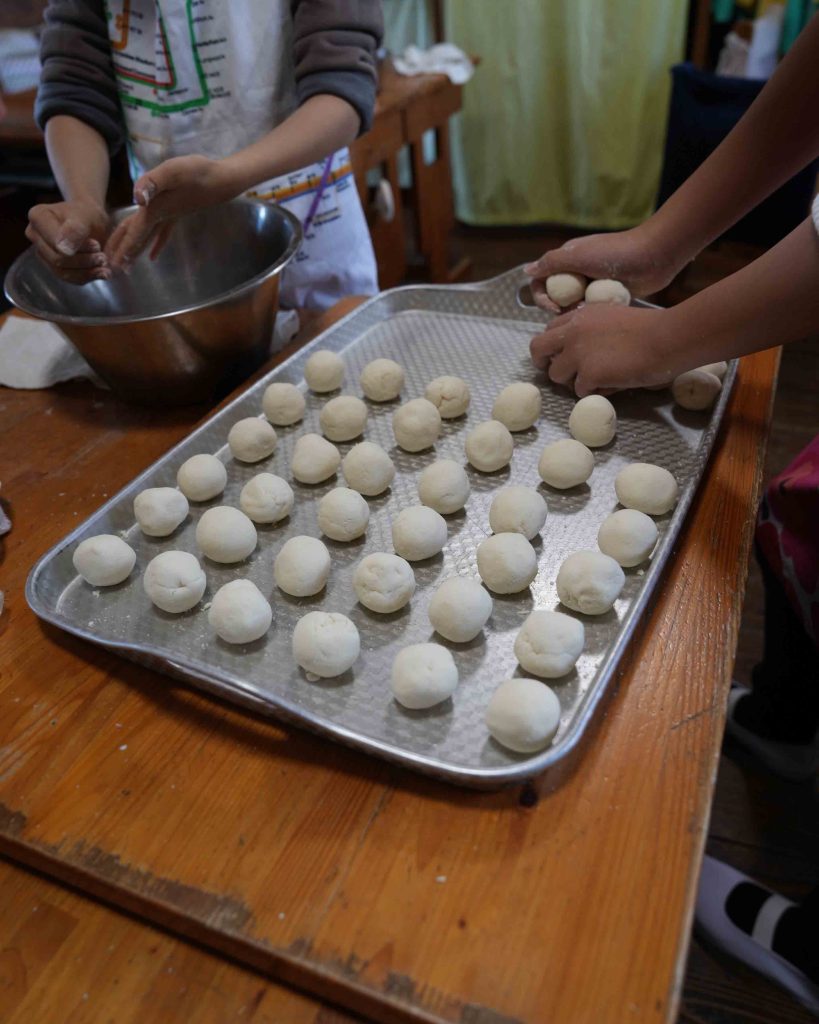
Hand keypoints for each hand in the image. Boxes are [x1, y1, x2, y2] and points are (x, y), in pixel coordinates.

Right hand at [26, 198, 110, 283]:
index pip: (54, 242)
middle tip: (103, 258)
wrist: (93, 222)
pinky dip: (87, 277)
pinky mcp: (53, 265)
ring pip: (62, 271)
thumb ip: (75, 229)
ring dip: (87, 271)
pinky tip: (102, 273)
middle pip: (57, 259)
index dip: (77, 248)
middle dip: (84, 261)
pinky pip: (68, 277)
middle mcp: (35, 235)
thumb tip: (64, 249)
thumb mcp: (85, 216)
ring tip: (104, 265)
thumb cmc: (87, 214)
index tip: (97, 246)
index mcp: (38, 217)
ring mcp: (42, 252)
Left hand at [105, 155, 238, 268]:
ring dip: (135, 252)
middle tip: (112, 269)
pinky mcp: (176, 213)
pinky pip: (162, 233)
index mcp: (155, 208)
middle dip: (124, 253)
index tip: (113, 265)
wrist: (221, 179)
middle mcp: (160, 216)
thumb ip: (153, 182)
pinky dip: (155, 245)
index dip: (123, 247)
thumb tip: (138, 199)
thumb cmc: (198, 172)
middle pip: (137, 237)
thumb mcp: (173, 171)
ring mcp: (169, 217)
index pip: (135, 231)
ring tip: (126, 267)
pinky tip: (152, 257)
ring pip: (147, 238)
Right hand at [524, 224, 686, 313]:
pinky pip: (591, 311)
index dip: (542, 298)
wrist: (653, 257)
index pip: (541, 283)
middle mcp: (576, 273)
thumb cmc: (615, 253)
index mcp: (566, 261)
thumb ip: (551, 263)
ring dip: (576, 313)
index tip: (554, 307)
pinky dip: (593, 314)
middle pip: (555, 298)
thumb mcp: (578, 255)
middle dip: (560, 309)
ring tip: (590, 313)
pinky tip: (602, 316)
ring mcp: (591, 286)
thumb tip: (526, 271)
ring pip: (573, 308)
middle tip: (575, 313)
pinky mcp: (606, 296)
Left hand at [530, 304, 681, 395]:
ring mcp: (578, 353)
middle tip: (557, 374)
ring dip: (572, 382)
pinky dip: (596, 392)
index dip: (553, 344)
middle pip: (538, 348)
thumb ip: (594, 328)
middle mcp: (573, 331)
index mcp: (581, 315)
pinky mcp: (588, 374)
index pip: (550, 328)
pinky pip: (580, 391)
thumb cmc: (651, 328)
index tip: (560, 354)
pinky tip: (614, 386)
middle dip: (542, 363)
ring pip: (556, 375)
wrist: (667, 338)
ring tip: (596, 382)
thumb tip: (586, 347)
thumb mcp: (614, 316)